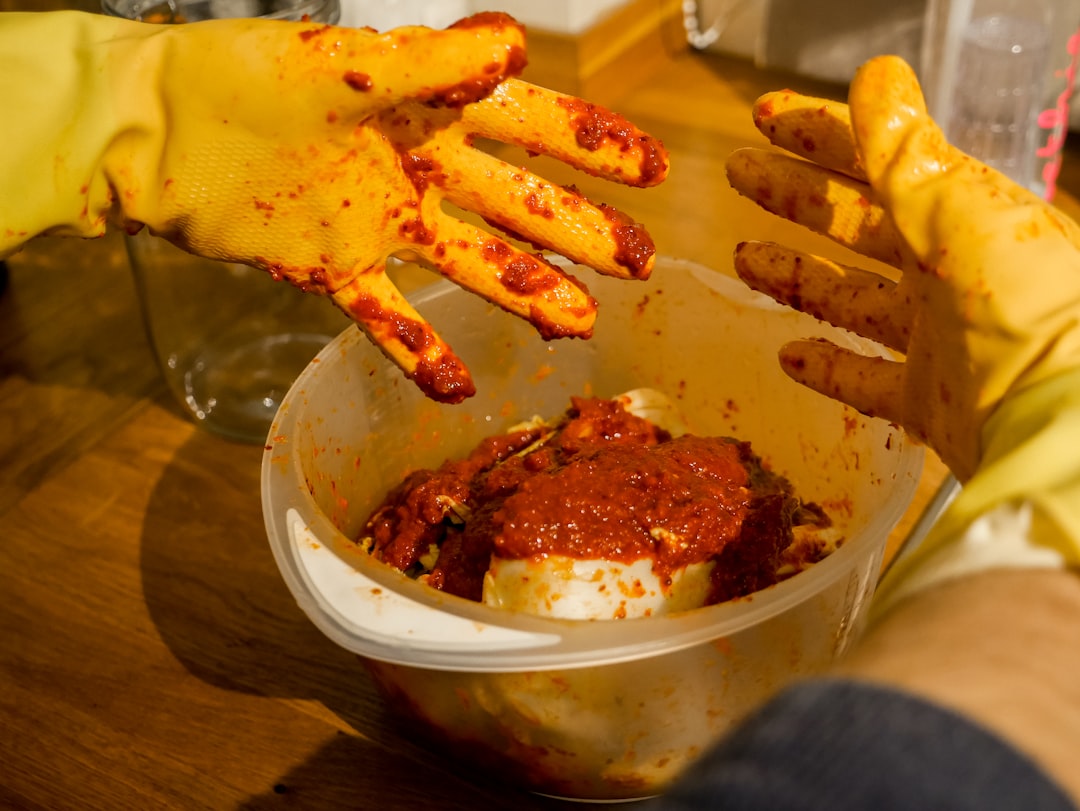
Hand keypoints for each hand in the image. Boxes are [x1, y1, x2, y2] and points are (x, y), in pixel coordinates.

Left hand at [3, 11, 666, 401]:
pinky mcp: (333, 267)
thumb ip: (429, 62)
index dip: (592, 146)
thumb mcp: (340, 64)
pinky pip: (385, 318)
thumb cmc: (240, 76)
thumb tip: (516, 48)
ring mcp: (380, 223)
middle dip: (581, 230)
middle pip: (518, 205)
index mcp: (429, 109)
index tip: (651, 169)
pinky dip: (419, 352)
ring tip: (580, 325)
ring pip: (470, 265)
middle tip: (640, 263)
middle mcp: (418, 168)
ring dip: (526, 294)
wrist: (157, 132)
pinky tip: (458, 387)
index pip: (530, 125)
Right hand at [725, 55, 1079, 481]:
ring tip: (741, 257)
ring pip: (851, 298)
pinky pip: (866, 380)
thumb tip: (875, 74)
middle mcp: (947, 270)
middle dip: (794, 194)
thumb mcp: (953, 206)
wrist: (1051, 413)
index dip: (819, 134)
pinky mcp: (927, 400)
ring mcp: (936, 338)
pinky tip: (786, 355)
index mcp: (958, 213)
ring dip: (795, 275)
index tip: (764, 116)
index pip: (878, 159)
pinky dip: (828, 367)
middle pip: (855, 223)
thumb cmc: (1014, 297)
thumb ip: (901, 150)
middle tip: (738, 170)